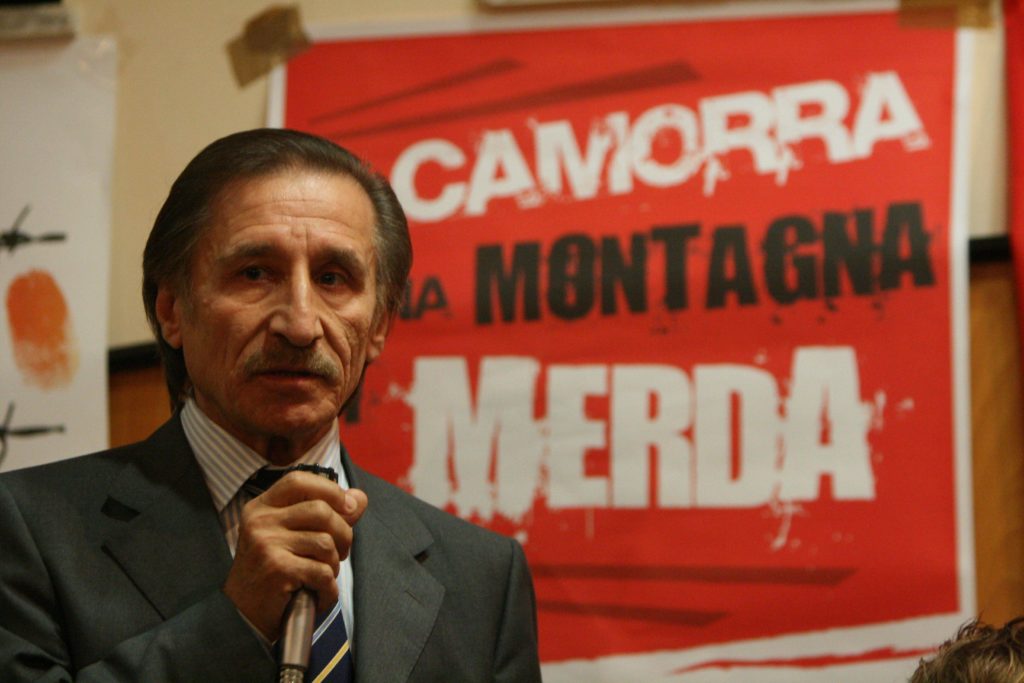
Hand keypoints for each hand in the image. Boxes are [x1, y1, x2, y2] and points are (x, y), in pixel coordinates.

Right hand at [222, 471, 367, 640]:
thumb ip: (327, 515)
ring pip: (325, 542)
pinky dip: (328, 589)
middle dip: (343, 534)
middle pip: (321, 510)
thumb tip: (359, 497)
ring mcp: (266, 544)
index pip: (299, 480)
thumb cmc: (274, 574)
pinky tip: (317, 595)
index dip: (329, 490)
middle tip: (340, 554)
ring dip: (334, 565)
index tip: (347, 507)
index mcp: (262, 507)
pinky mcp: (277, 569)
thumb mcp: (295, 537)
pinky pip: (322, 572)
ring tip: (321, 578)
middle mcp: (260, 521)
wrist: (243, 617)